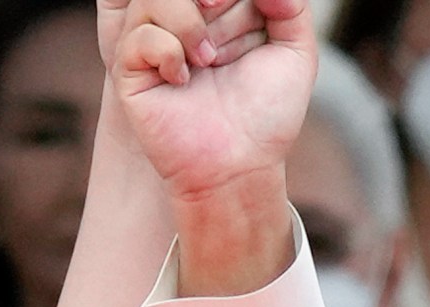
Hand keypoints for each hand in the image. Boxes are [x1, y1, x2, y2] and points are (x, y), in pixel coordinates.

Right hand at [106, 0, 313, 209]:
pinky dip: (166, 51)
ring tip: (207, 58)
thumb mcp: (296, 51)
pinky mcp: (133, 72)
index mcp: (222, 12)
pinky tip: (182, 80)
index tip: (256, 21)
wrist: (240, 166)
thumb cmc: (267, 116)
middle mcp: (186, 21)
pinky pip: (139, 38)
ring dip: (186, 20)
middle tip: (223, 28)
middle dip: (215, 0)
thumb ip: (289, 5)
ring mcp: (156, 44)